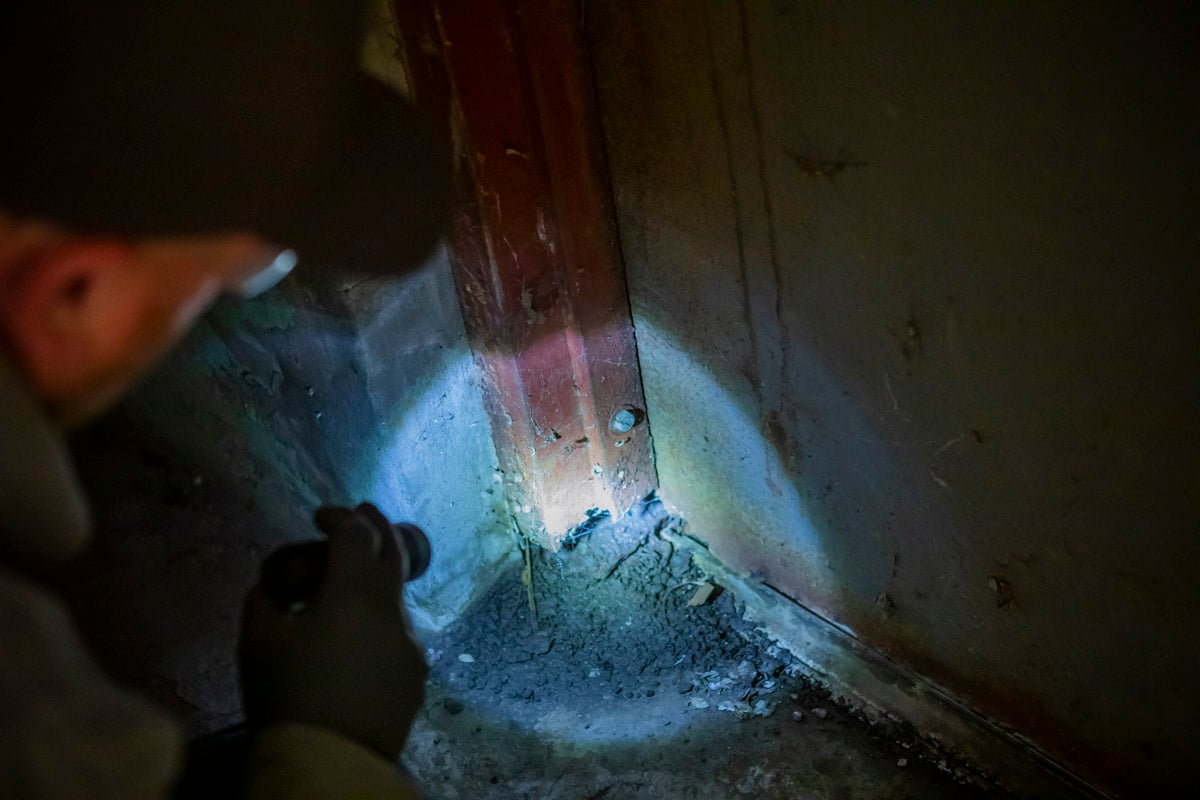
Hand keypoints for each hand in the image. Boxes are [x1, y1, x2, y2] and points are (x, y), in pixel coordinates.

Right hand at [239, 503, 427, 759]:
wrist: (330, 761)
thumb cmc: (286, 695)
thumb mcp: (257, 640)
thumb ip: (267, 596)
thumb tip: (278, 584)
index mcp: (354, 591)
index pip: (356, 533)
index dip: (338, 517)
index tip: (319, 517)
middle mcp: (392, 608)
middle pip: (392, 551)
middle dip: (375, 526)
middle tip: (362, 512)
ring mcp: (410, 641)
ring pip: (395, 594)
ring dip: (375, 578)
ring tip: (345, 584)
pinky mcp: (415, 671)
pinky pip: (396, 630)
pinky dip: (378, 617)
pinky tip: (356, 635)